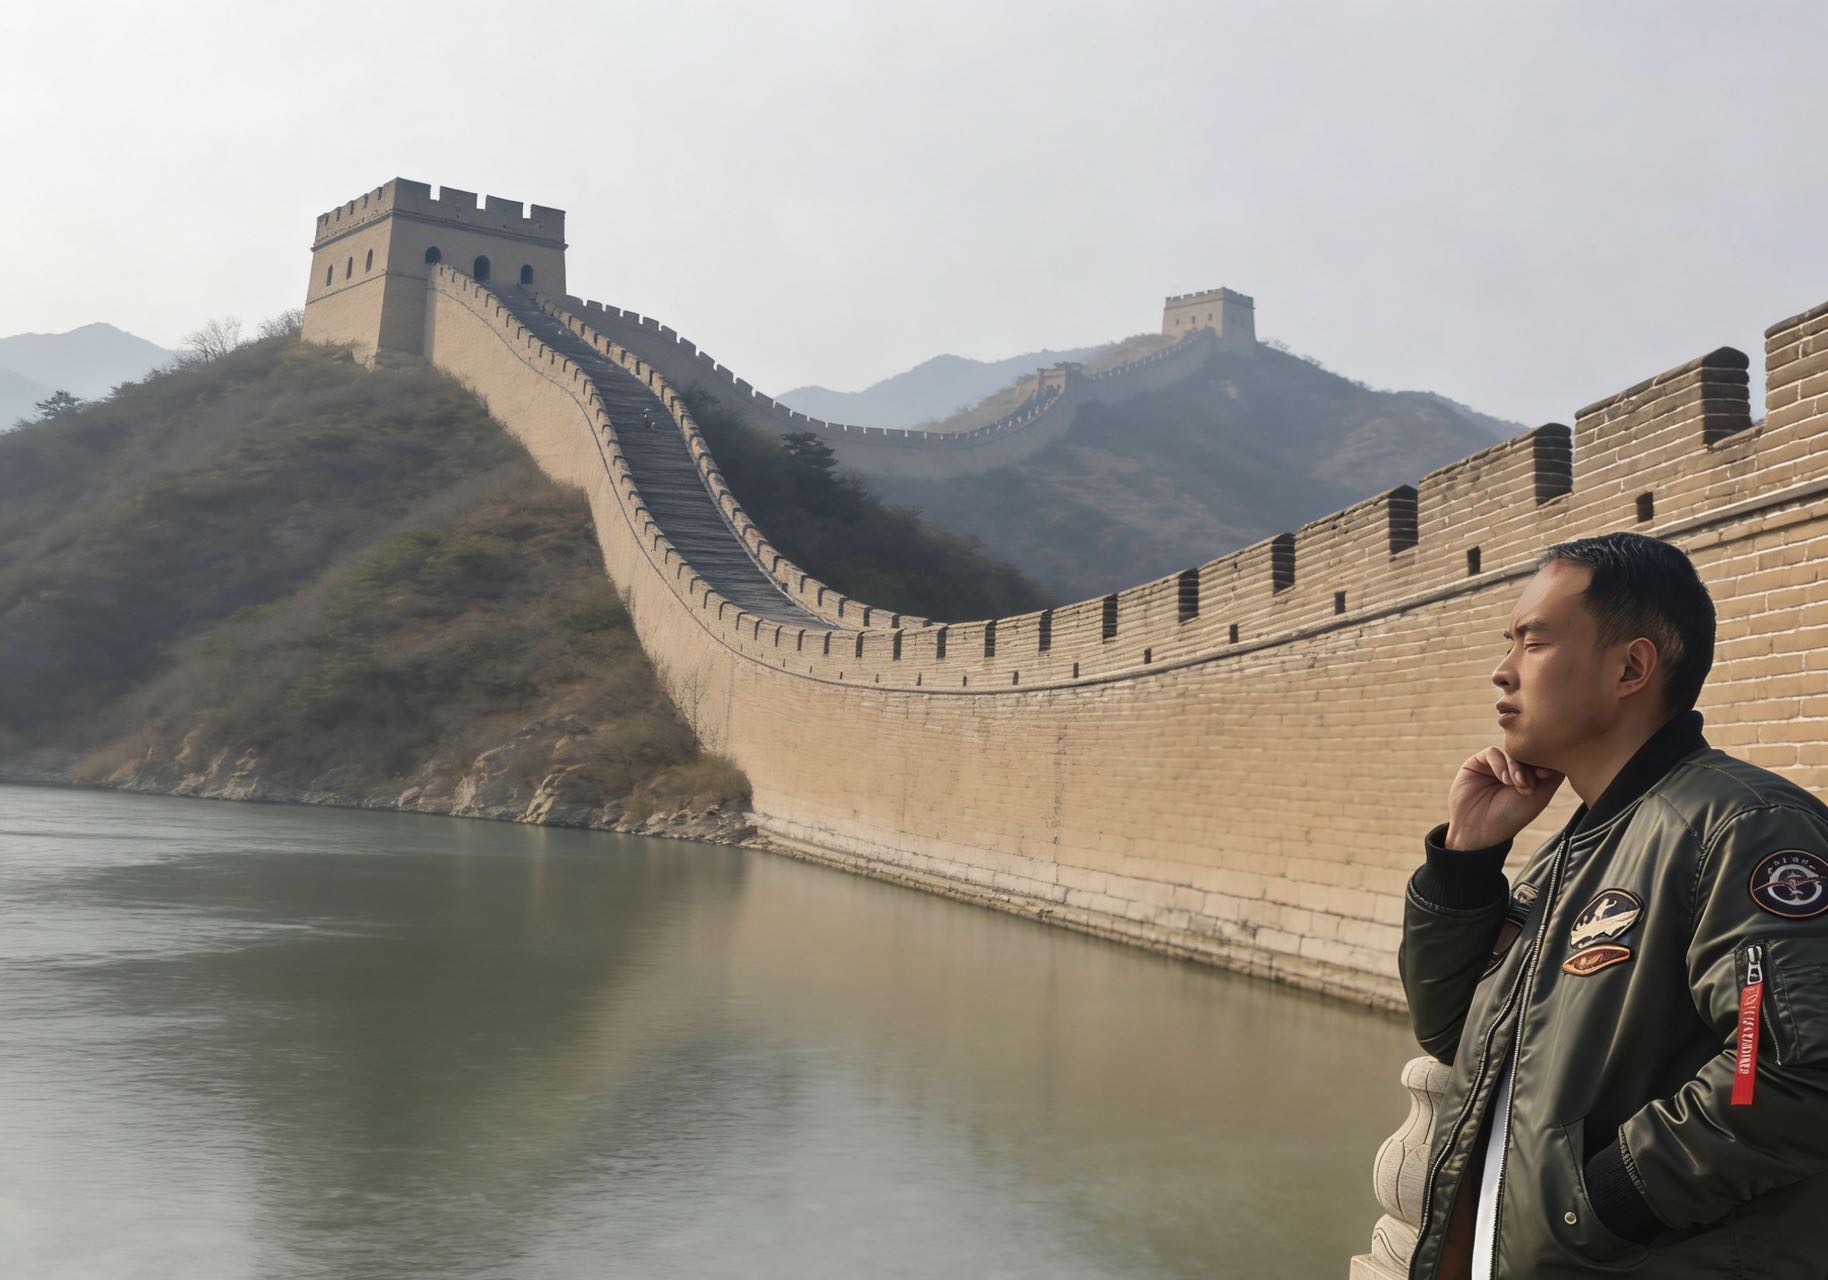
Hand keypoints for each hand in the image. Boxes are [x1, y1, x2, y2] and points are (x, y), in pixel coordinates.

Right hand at [1445, 747, 1562, 849]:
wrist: (1479, 828)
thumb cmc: (1512, 816)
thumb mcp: (1540, 796)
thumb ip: (1552, 775)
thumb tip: (1560, 752)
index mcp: (1529, 775)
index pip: (1540, 758)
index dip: (1544, 762)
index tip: (1544, 775)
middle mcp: (1513, 767)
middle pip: (1526, 752)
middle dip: (1530, 766)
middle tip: (1529, 784)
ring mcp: (1496, 764)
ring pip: (1510, 751)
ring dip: (1516, 767)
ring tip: (1518, 784)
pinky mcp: (1478, 762)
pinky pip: (1493, 753)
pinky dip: (1501, 764)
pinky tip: (1504, 779)